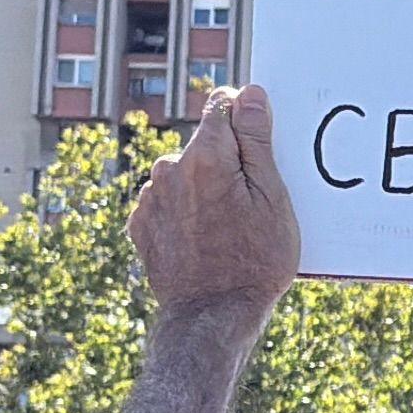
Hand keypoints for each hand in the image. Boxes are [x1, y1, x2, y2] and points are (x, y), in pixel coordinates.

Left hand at [129, 85, 299, 329]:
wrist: (212, 318)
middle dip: (228, 161)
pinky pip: (169, 202)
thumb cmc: (255, 261)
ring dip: (205, 188)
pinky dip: (186, 211)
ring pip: (186, 174)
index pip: (223, 105)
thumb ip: (257, 141)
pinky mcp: (141, 225)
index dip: (246, 118)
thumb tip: (250, 95)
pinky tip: (206, 239)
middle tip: (251, 204)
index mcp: (204, 157)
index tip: (261, 143)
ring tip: (229, 228)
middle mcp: (168, 169)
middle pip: (205, 144)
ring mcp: (150, 198)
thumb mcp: (272, 198)